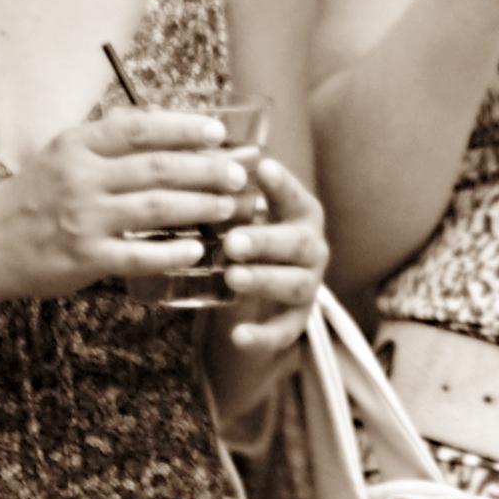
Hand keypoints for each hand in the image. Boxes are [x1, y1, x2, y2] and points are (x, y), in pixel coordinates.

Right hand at [0, 108, 250, 302]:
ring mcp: (84, 220)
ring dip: (200, 207)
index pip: (139, 129)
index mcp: (78, 146)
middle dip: (206, 170)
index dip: (184, 128)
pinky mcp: (86, 259)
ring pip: (156, 209)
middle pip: (158, 169)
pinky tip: (198, 250)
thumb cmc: (35, 194)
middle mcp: (81, 179)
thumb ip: (106, 136)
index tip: (219, 134)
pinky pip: (139, 256)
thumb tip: (160, 118)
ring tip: (230, 207)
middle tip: (239, 174)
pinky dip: (173, 253)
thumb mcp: (62, 152)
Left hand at [215, 156, 329, 357]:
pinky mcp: (295, 323)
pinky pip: (283, 332)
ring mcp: (307, 287)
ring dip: (264, 280)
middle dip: (265, 241)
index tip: (263, 169)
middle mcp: (311, 249)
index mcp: (300, 216)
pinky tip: (238, 335)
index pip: (294, 197)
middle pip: (295, 243)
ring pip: (293, 284)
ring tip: (233, 278)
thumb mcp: (234, 218)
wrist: (254, 302)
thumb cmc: (244, 243)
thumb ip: (221, 197)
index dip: (281, 185)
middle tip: (233, 241)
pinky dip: (263, 336)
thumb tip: (187, 162)